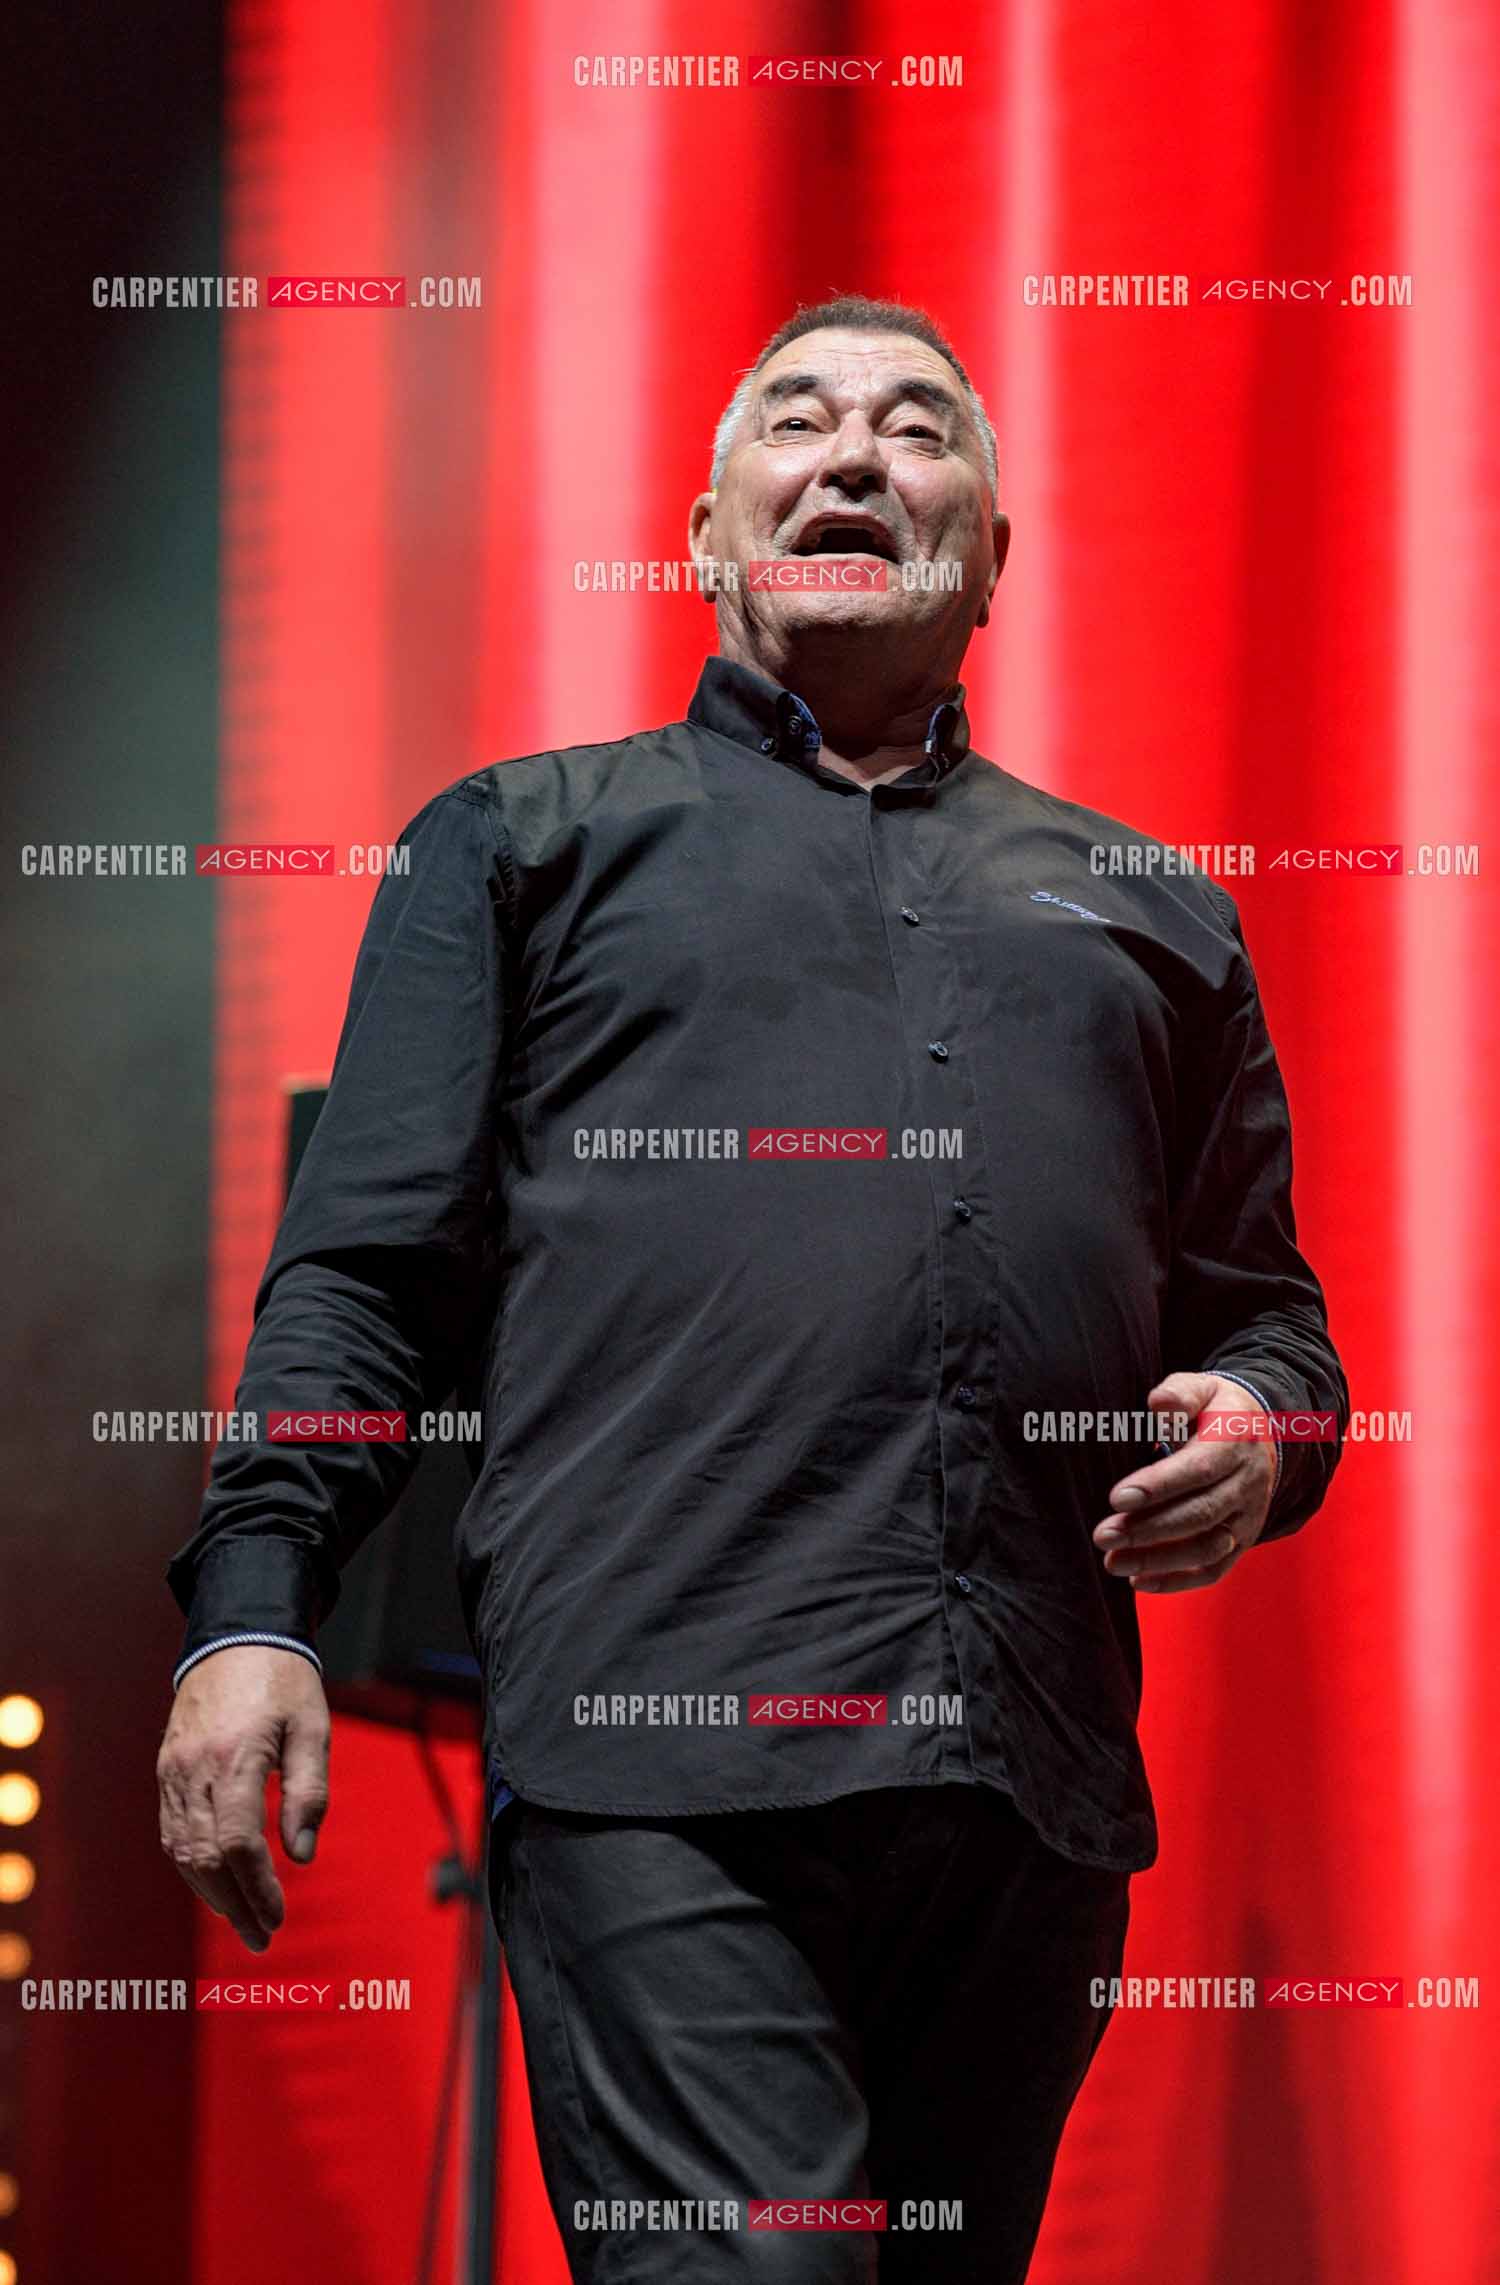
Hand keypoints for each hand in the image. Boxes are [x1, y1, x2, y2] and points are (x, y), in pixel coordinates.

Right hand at [157, 1646, 329, 1951]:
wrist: (235, 1636)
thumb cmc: (284, 1681)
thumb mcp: (312, 1727)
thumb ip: (310, 1791)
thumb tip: (301, 1855)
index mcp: (235, 1757)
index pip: (237, 1843)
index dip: (257, 1888)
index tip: (278, 1916)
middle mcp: (195, 1769)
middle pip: (205, 1858)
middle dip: (235, 1905)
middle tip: (263, 1937)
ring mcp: (173, 1771)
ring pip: (182, 1851)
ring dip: (211, 1894)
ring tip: (244, 1920)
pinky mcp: (167, 1770)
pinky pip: (173, 1831)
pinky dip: (192, 1866)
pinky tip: (216, 1884)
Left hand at [1091, 1372, 1277, 1594]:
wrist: (1262, 1434)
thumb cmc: (1216, 1411)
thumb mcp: (1202, 1388)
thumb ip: (1179, 1394)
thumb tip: (1158, 1405)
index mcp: (1235, 1443)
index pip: (1198, 1469)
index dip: (1159, 1485)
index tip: (1117, 1497)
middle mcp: (1247, 1484)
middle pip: (1199, 1514)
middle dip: (1148, 1529)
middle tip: (1104, 1535)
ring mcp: (1248, 1517)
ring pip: (1207, 1548)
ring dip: (1158, 1561)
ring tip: (1113, 1562)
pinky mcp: (1242, 1541)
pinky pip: (1214, 1570)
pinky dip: (1178, 1581)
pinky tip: (1140, 1582)